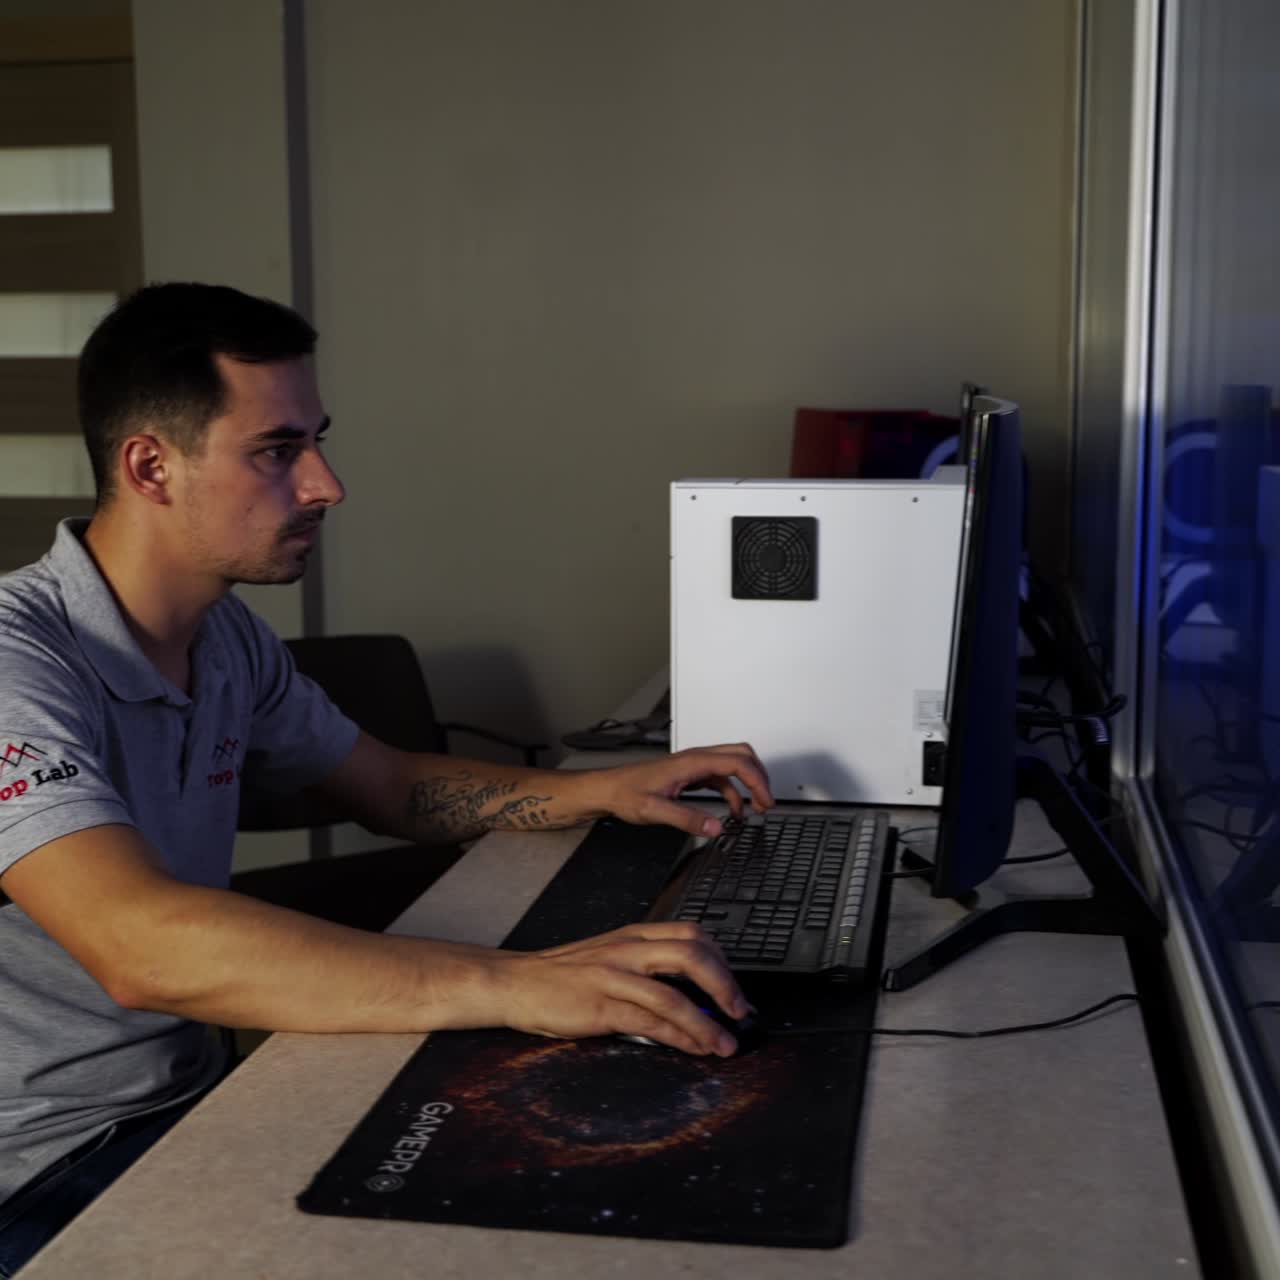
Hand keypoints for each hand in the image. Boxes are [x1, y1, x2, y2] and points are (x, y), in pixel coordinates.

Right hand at [492, 922, 749, 1055]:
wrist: (516, 983)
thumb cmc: (565, 975)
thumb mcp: (611, 957)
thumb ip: (648, 967)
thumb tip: (693, 994)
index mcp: (634, 934)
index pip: (693, 934)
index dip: (723, 960)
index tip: (736, 988)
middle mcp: (628, 948)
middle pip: (692, 955)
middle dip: (725, 985)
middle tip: (741, 1012)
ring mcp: (614, 975)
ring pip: (674, 994)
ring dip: (707, 1023)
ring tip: (726, 1044)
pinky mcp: (600, 1006)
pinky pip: (649, 1021)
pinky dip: (680, 1037)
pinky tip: (694, 1048)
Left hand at [595, 742, 773, 837]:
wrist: (608, 789)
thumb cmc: (625, 793)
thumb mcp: (654, 810)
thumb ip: (686, 819)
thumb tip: (715, 828)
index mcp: (691, 762)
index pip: (737, 762)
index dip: (757, 780)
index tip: (766, 801)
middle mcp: (696, 759)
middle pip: (741, 755)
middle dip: (759, 776)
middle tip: (767, 801)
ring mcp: (694, 766)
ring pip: (733, 765)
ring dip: (749, 783)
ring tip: (758, 807)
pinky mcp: (690, 775)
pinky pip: (721, 778)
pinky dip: (734, 792)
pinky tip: (734, 810)